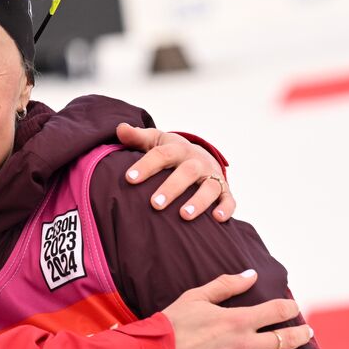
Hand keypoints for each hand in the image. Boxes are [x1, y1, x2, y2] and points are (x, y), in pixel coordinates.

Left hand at [116, 123, 235, 221]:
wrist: (199, 157)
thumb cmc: (170, 153)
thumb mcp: (155, 141)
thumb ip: (137, 137)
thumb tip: (120, 129)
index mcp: (178, 149)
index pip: (162, 154)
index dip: (146, 165)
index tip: (130, 179)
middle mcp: (197, 162)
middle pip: (187, 172)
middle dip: (171, 188)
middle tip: (154, 204)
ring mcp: (212, 176)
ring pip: (209, 187)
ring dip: (198, 201)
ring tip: (184, 216)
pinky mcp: (224, 191)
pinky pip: (229, 200)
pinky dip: (225, 208)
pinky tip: (217, 219)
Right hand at [162, 270, 319, 348]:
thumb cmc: (170, 328)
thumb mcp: (195, 297)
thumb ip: (226, 285)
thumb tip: (251, 274)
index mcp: (238, 320)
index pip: (277, 310)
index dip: (290, 308)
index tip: (295, 308)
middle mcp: (246, 346)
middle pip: (287, 339)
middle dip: (302, 334)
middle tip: (309, 333)